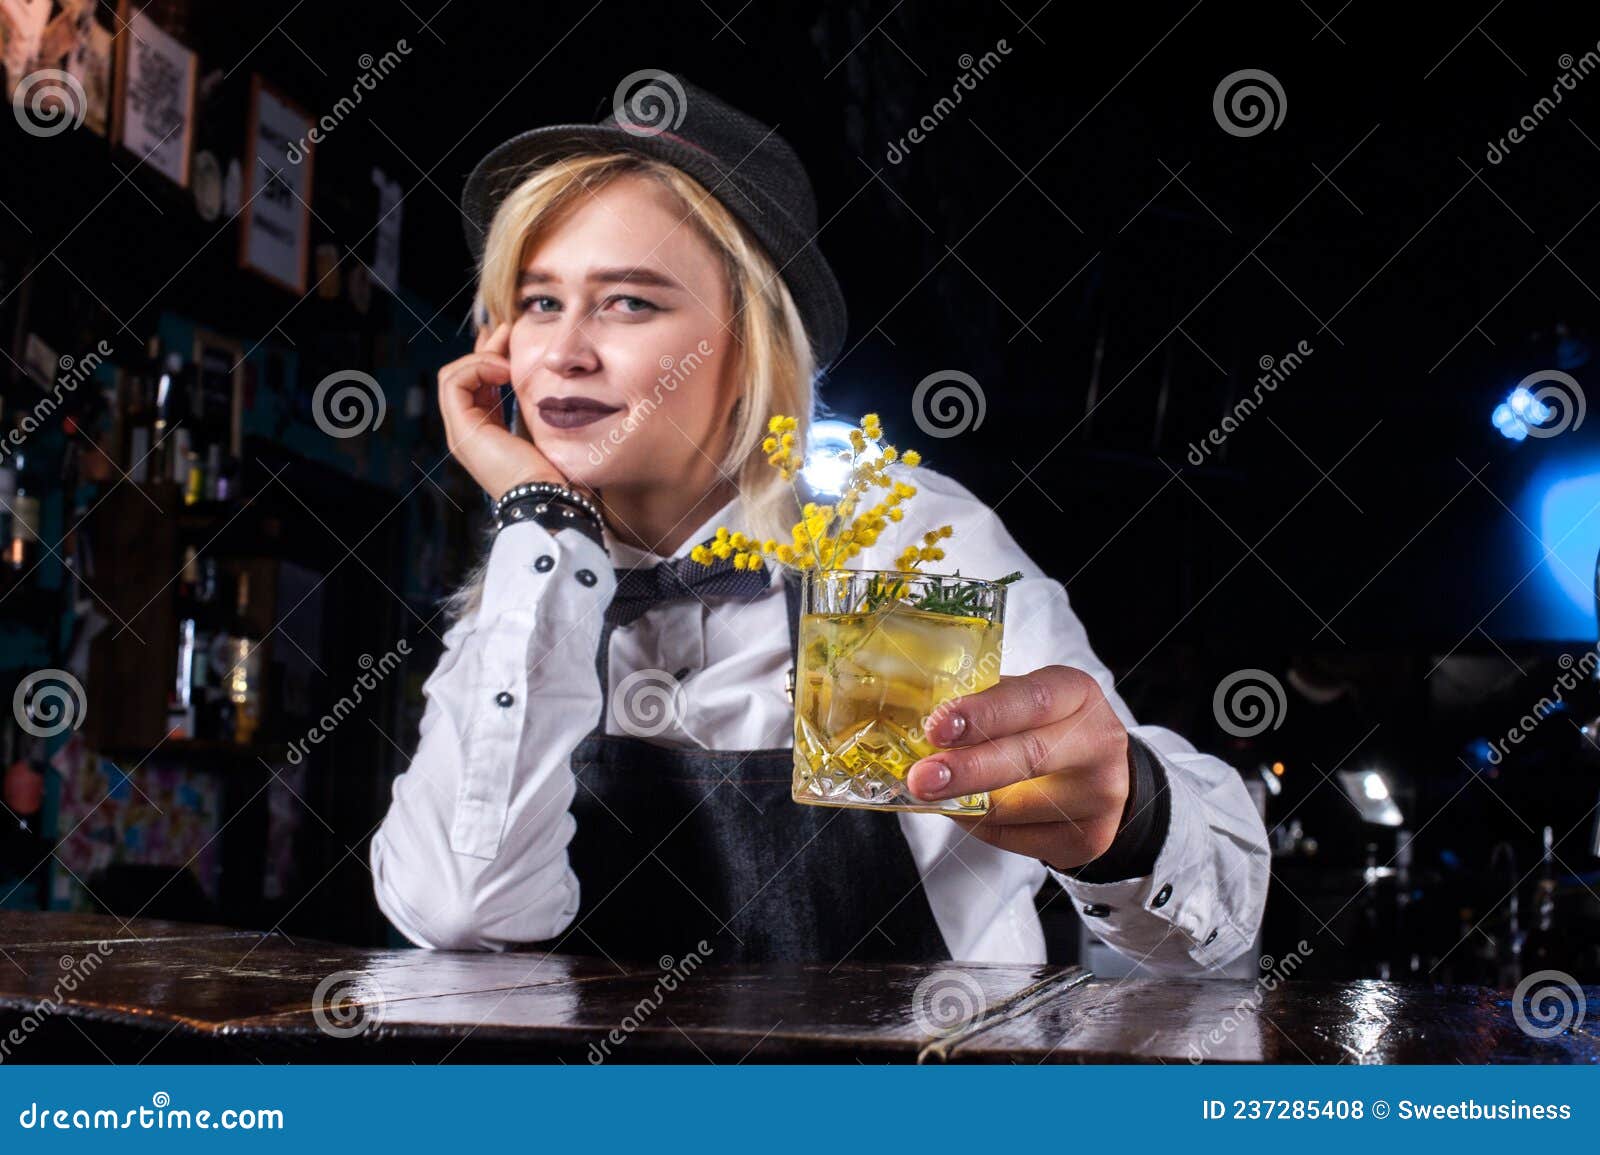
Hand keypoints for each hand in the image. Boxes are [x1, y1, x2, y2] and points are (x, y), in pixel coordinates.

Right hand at [437, 321, 589, 502]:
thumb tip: (548, 376)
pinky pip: (454, 381)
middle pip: (462, 376)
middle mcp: (468, 432)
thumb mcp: (548, 429)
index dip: (492, 357)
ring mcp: (461, 433)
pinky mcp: (462, 430)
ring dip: (481, 357)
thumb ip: (540, 405)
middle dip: (485, 348)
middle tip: (508, 329)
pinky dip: (477, 367)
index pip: (477, 384)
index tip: (514, 338)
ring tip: (509, 357)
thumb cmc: (559, 471)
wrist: (552, 500)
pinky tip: (505, 370)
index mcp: (487, 433)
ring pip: (453, 375)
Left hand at [904, 665, 1130, 868]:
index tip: (937, 727)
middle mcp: (1098, 741)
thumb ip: (980, 705)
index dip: (982, 714)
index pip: (1030, 700)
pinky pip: (1013, 839)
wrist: (1099, 773)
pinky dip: (980, 825)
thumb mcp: (1020, 700)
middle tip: (921, 779)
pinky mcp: (1088, 838)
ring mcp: (1100, 794)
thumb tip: (913, 720)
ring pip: (1013, 808)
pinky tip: (974, 809)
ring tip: (936, 791)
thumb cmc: (1043, 727)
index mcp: (1076, 693)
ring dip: (964, 803)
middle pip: (1029, 758)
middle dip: (967, 770)